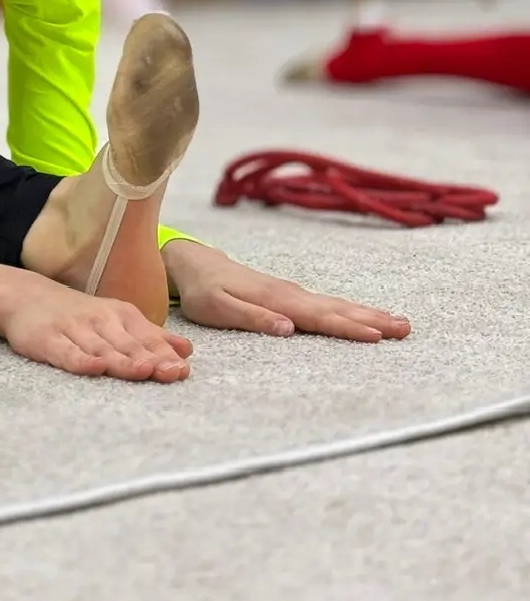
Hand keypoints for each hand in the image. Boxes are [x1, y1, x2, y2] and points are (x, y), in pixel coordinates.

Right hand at [0, 265, 192, 380]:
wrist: (26, 298)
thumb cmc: (79, 316)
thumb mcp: (116, 319)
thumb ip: (150, 336)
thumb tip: (187, 350)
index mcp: (119, 315)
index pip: (146, 336)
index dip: (165, 354)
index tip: (183, 369)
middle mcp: (99, 320)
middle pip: (128, 344)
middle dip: (150, 359)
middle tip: (171, 373)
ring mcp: (73, 330)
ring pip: (101, 348)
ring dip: (122, 361)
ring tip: (142, 371)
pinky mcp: (47, 340)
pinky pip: (66, 352)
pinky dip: (80, 360)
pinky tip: (94, 368)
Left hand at [161, 239, 410, 342]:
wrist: (195, 264)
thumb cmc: (204, 290)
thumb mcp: (217, 308)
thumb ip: (252, 317)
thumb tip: (288, 329)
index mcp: (277, 300)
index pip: (319, 318)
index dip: (348, 328)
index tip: (376, 336)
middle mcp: (291, 295)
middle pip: (338, 310)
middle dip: (373, 320)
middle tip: (406, 329)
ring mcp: (294, 294)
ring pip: (338, 305)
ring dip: (369, 314)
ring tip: (400, 323)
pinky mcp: (292, 296)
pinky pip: (329, 304)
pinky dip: (352, 310)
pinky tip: (366, 316)